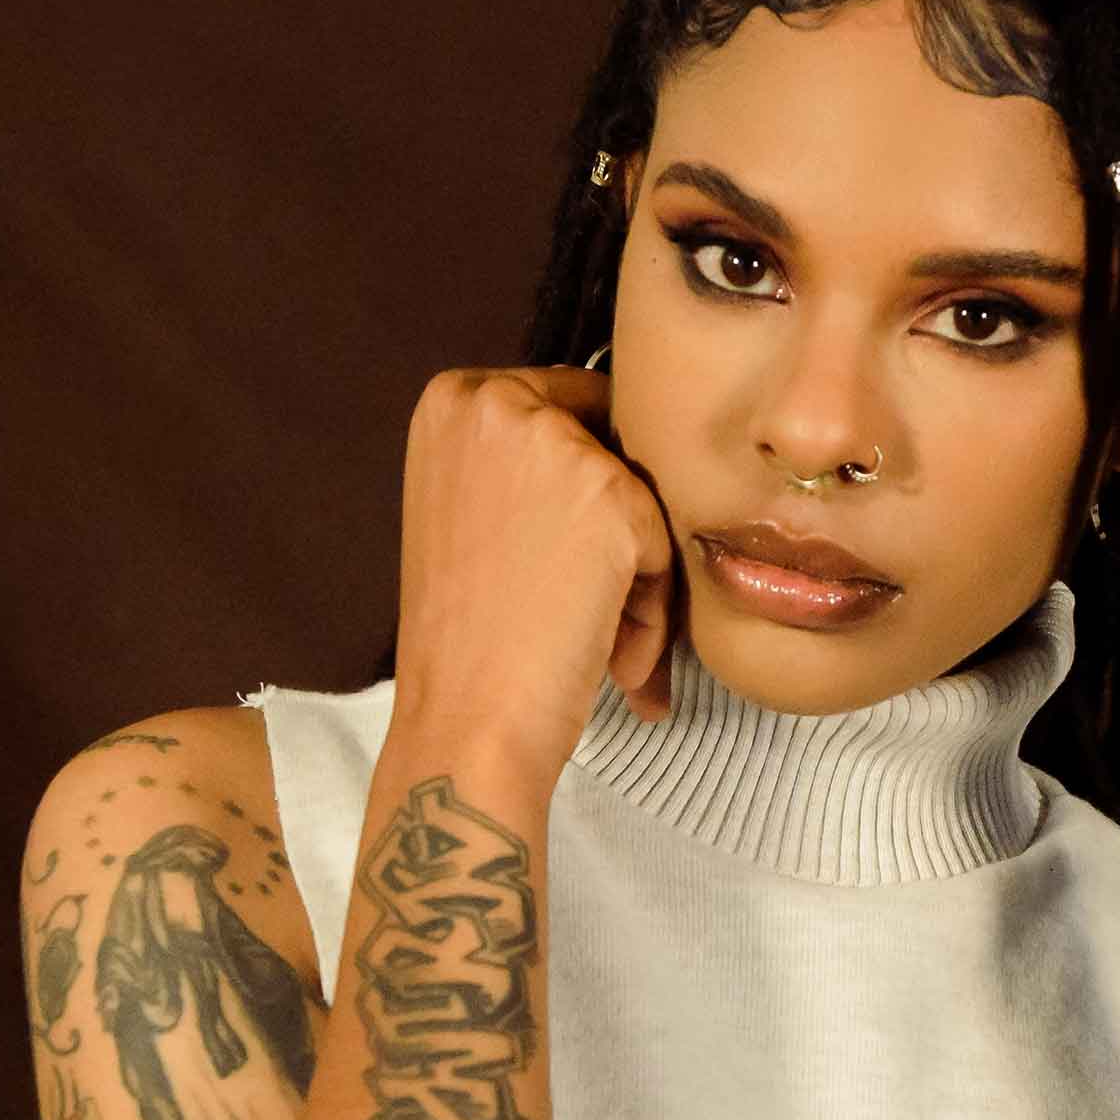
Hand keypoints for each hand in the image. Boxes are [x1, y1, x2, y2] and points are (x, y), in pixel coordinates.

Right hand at [391, 364, 676, 782]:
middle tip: (572, 600)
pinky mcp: (608, 494)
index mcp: (455, 398)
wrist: (466, 721)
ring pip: (645, 493)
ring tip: (592, 631)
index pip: (574, 407)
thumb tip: (638, 437)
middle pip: (618, 443)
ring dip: (636, 570)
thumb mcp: (474, 511)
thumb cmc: (474, 634)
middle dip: (617, 526)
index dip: (588, 489)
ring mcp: (551, 442)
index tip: (560, 554)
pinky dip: (651, 599)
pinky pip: (665, 536)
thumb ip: (533, 461)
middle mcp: (495, 401)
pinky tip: (607, 645)